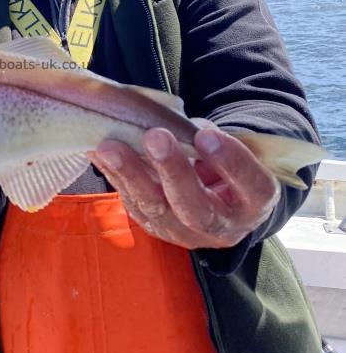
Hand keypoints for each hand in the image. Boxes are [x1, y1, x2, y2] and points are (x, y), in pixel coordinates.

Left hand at [88, 126, 280, 248]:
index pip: (251, 186)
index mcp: (253, 204)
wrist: (215, 198)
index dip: (231, 162)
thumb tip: (178, 121)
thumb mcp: (236, 152)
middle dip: (173, 171)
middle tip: (155, 137)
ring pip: (156, 210)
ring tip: (111, 146)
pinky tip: (99, 152)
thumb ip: (215, 140)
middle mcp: (220, 226)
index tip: (206, 135)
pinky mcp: (154, 227)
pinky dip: (114, 175)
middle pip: (196, 207)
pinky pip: (132, 203)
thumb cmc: (227, 165)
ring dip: (131, 175)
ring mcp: (183, 232)